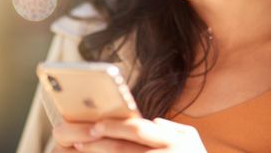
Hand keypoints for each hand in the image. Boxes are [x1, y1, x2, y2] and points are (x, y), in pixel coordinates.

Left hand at [51, 117, 206, 152]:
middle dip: (99, 145)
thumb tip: (151, 121)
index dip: (116, 127)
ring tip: (82, 152)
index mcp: (174, 141)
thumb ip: (170, 129)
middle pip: (125, 151)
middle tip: (79, 141)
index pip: (139, 131)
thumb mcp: (191, 140)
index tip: (95, 125)